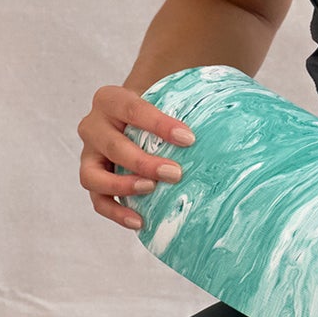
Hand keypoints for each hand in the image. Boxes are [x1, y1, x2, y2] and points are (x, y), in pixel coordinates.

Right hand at [77, 84, 196, 231]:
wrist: (133, 115)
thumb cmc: (156, 104)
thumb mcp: (166, 95)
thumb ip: (187, 99)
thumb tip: (229, 117)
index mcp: (109, 99)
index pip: (132, 110)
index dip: (159, 125)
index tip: (189, 139)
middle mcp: (92, 126)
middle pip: (113, 146)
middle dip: (144, 162)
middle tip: (176, 173)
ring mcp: (89, 156)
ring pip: (93, 176)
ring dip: (123, 186)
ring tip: (151, 190)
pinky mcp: (92, 179)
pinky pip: (98, 200)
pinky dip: (116, 212)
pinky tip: (140, 221)